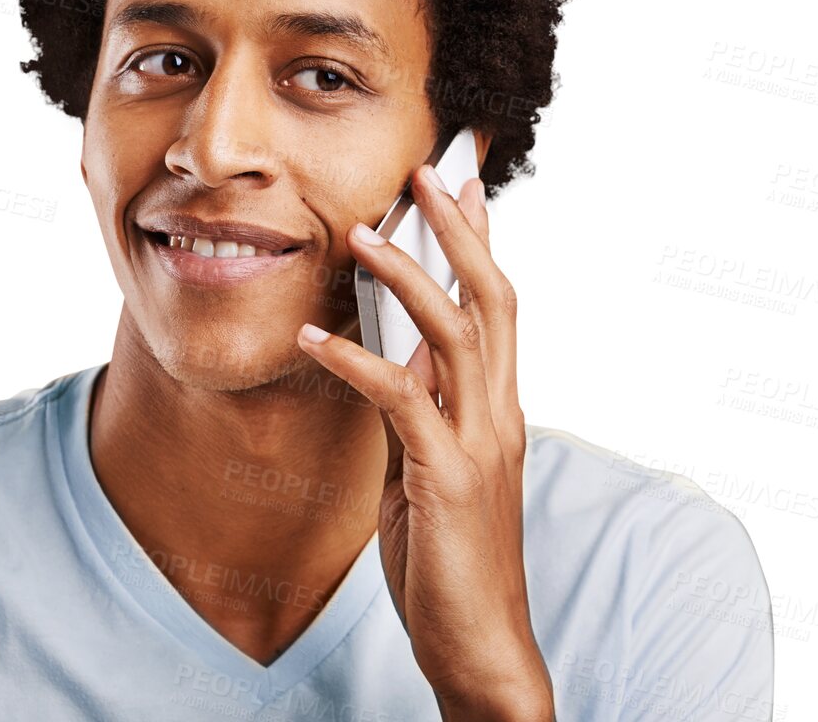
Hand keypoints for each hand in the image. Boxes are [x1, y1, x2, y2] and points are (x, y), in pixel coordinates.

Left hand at [298, 167, 553, 720]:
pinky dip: (358, 362)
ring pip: (458, 335)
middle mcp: (501, 415)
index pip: (499, 306)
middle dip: (460, 229)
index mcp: (499, 410)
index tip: (461, 184)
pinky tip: (316, 338)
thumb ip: (417, 414)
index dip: (481, 241)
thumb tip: (392, 361)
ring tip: (362, 232)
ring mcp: (481, 445)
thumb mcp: (427, 473)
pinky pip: (403, 401)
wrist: (480, 646)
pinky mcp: (450, 479)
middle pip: (494, 299)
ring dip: (411, 277)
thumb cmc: (450, 563)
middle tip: (427, 170)